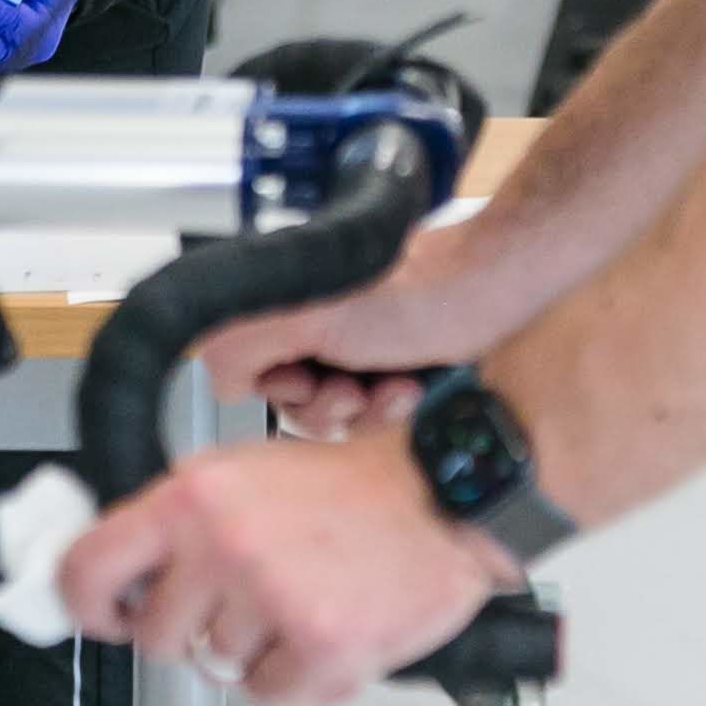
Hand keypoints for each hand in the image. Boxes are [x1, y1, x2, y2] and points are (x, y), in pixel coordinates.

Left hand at [55, 429, 515, 705]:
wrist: (441, 495)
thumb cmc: (346, 485)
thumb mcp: (241, 475)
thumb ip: (176, 522)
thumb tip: (118, 574)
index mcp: (193, 495)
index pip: (88, 567)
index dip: (87, 603)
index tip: (105, 613)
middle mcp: (223, 544)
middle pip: (155, 636)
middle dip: (191, 629)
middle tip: (238, 601)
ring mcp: (271, 598)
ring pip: (217, 667)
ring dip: (253, 649)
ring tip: (298, 600)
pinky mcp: (319, 645)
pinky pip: (269, 695)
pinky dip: (295, 676)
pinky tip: (324, 627)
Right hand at [202, 217, 498, 437]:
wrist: (489, 291)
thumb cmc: (415, 290)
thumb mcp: (309, 317)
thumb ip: (241, 346)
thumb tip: (217, 380)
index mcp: (282, 305)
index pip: (244, 376)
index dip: (278, 388)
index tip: (304, 378)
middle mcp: (312, 325)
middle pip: (292, 402)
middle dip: (327, 405)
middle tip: (353, 385)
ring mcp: (352, 348)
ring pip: (335, 414)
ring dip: (366, 409)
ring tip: (393, 384)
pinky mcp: (388, 368)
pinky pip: (372, 415)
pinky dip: (392, 408)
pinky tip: (412, 388)